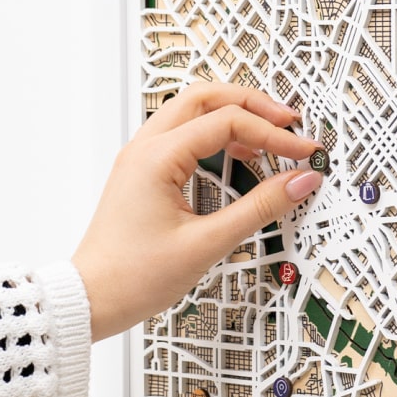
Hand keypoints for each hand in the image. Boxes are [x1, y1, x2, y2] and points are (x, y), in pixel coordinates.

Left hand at [73, 83, 322, 340]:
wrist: (92, 298)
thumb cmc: (133, 277)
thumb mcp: (207, 244)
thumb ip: (260, 209)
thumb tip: (299, 182)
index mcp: (155, 158)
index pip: (227, 122)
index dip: (273, 134)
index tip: (304, 152)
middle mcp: (145, 149)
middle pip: (207, 97)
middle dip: (254, 104)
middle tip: (290, 123)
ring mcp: (144, 158)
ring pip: (195, 111)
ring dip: (236, 115)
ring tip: (271, 136)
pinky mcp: (147, 173)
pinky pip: (187, 136)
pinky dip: (219, 136)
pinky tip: (243, 156)